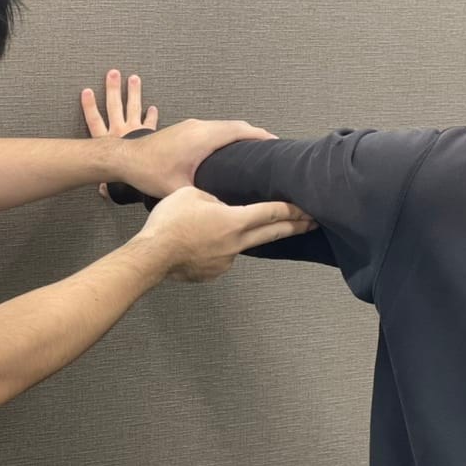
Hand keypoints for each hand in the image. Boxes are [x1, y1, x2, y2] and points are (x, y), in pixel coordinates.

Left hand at [81, 69, 276, 199]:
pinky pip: (214, 128)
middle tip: (271, 152)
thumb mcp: (180, 189)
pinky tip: (229, 151)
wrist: (124, 158)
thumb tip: (222, 207)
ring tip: (254, 152)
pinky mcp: (185, 129)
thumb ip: (203, 196)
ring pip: (224, 126)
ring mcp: (191, 125)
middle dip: (255, 137)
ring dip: (240, 136)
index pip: (241, 131)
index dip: (261, 137)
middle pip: (236, 126)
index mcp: (203, 137)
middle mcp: (199, 126)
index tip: (277, 144)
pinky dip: (227, 136)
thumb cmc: (148, 172)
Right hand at [81, 69, 157, 198]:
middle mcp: (119, 131)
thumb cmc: (127, 176)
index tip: (87, 91)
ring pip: (132, 107)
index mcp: (106, 141)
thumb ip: (107, 185)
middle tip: (113, 73)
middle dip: (113, 89)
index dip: (89, 106)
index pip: (94, 120)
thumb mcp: (112, 181)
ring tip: (134, 78)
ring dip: (133, 92)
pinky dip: (152, 114)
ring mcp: (134, 130)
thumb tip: (103, 191)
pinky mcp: (148, 134)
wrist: (144, 170)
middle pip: (113, 106)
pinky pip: (150, 122)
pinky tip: (154, 107)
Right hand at [136, 186, 315, 281]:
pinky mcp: (213, 272)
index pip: (271, 213)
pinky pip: (222, 257)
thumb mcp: (191, 194)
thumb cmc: (169, 222)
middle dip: (294, 227)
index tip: (309, 209)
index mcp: (234, 220)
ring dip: (244, 237)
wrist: (152, 256)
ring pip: (242, 245)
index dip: (292, 209)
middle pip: (272, 233)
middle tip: (312, 223)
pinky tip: (201, 244)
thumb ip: (212, 197)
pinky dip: (218, 249)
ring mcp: (226, 261)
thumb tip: (218, 205)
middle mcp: (236, 243)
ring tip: (223, 229)